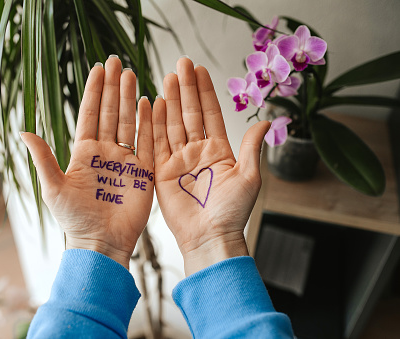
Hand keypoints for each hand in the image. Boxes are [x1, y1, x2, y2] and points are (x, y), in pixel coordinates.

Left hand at [21, 56, 153, 268]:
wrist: (100, 242)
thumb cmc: (74, 219)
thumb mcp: (53, 188)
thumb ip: (43, 158)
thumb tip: (23, 131)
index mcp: (83, 153)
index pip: (89, 114)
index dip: (94, 91)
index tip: (98, 68)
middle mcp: (105, 152)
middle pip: (111, 112)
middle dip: (113, 87)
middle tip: (118, 62)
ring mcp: (125, 161)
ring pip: (129, 122)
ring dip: (130, 99)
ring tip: (132, 75)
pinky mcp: (143, 172)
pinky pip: (147, 142)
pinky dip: (149, 123)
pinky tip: (150, 103)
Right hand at [152, 57, 269, 275]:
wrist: (210, 238)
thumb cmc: (232, 212)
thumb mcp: (248, 177)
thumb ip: (251, 148)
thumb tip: (265, 121)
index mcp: (219, 151)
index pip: (210, 114)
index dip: (205, 91)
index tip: (200, 69)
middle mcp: (197, 152)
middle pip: (189, 114)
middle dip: (186, 89)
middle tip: (181, 64)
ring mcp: (178, 161)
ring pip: (172, 124)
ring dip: (170, 101)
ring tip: (167, 77)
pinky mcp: (162, 172)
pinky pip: (156, 144)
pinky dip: (153, 125)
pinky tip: (152, 105)